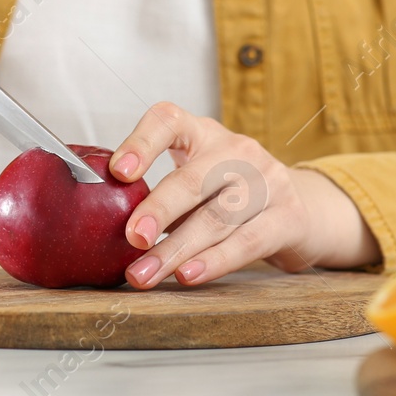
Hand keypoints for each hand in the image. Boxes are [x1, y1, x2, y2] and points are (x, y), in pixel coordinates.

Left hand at [108, 102, 381, 288]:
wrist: (300, 209)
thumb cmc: (228, 193)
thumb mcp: (194, 177)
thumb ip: (155, 192)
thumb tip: (96, 221)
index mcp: (202, 133)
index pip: (168, 121)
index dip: (141, 143)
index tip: (118, 172)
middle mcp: (236, 150)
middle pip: (194, 178)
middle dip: (159, 210)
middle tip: (131, 238)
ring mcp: (267, 181)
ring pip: (217, 217)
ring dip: (176, 249)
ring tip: (146, 273)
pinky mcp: (287, 216)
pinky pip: (247, 242)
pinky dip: (214, 261)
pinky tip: (188, 274)